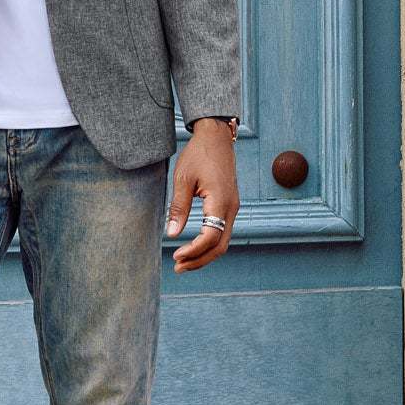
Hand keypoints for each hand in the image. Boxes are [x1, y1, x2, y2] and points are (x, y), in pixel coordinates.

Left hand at [164, 121, 238, 271]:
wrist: (216, 137)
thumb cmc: (198, 154)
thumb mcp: (183, 179)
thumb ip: (178, 208)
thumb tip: (172, 234)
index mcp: (221, 201)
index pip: (210, 237)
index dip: (193, 251)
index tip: (175, 256)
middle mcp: (231, 208)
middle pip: (219, 245)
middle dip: (199, 260)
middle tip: (177, 267)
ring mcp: (232, 207)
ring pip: (223, 241)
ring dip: (204, 254)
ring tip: (183, 262)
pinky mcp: (229, 205)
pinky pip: (222, 231)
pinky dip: (209, 244)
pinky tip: (194, 247)